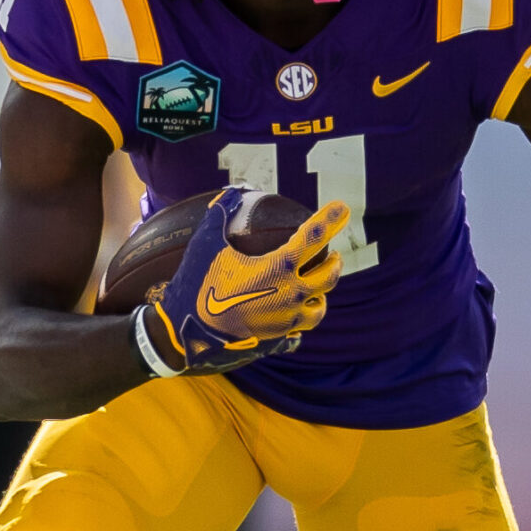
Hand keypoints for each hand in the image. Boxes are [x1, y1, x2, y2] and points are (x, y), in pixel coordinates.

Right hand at [145, 190, 347, 374]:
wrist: (188, 332)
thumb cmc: (197, 284)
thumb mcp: (205, 245)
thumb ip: (220, 216)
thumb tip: (230, 192)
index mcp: (278, 268)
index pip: (312, 237)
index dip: (329, 219)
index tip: (342, 207)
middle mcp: (290, 295)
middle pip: (329, 276)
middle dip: (334, 262)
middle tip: (333, 253)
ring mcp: (287, 320)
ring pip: (320, 307)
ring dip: (322, 293)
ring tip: (316, 286)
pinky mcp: (278, 337)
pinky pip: (301, 329)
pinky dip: (302, 317)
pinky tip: (295, 312)